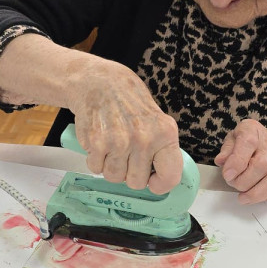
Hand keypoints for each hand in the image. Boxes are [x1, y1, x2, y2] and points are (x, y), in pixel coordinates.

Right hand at [70, 56, 181, 193]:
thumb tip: (164, 179)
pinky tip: (100, 142)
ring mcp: (120, 141)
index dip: (160, 184)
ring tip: (113, 146)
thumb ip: (162, 149)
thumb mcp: (157, 121)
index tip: (153, 182)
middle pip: (136, 182)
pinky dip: (96, 159)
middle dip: (129, 173)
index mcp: (165, 133)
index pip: (170, 176)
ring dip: (111, 166)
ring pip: (114, 177)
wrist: (100, 82)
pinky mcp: (97, 143)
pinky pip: (96, 168)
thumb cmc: (129, 103)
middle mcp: (144, 139)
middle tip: (127, 155)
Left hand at [214, 119, 266, 203]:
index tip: (228, 175)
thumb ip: (227, 150)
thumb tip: (222, 161)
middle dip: (245, 181)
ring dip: (258, 192)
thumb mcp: (233, 139)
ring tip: (244, 197)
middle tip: (234, 184)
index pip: (248, 143)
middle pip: (262, 164)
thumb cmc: (250, 142)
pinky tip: (261, 196)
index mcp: (252, 130)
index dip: (237, 161)